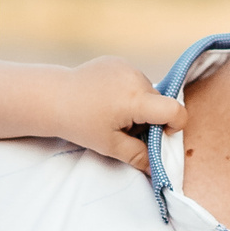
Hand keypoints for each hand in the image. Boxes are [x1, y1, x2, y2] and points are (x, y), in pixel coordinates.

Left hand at [55, 56, 181, 169]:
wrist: (54, 97)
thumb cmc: (81, 124)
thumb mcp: (110, 146)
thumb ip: (139, 156)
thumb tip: (157, 169)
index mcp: (135, 99)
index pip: (175, 110)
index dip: (175, 125)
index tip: (160, 134)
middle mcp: (135, 78)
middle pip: (159, 102)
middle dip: (149, 118)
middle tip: (124, 128)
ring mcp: (127, 66)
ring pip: (147, 92)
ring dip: (139, 105)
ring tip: (112, 112)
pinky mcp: (118, 62)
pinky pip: (134, 80)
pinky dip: (128, 92)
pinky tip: (107, 99)